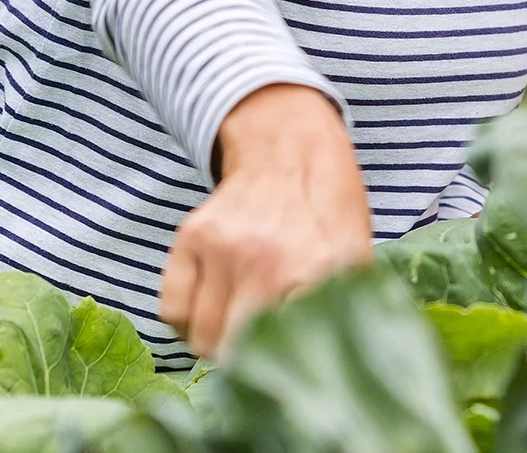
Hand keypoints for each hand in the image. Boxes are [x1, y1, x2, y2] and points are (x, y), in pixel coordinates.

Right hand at [158, 84, 373, 357]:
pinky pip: (171, 309)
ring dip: (215, 345)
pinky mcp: (190, 238)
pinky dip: (185, 322)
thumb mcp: (356, 258)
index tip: (284, 377)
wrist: (290, 149)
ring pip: (199, 338)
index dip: (281, 374)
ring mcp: (221, 249)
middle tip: (257, 357)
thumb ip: (344, 311)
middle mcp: (263, 263)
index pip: (282, 352)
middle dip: (244, 365)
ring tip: (236, 330)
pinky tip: (210, 311)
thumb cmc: (329, 212)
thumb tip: (338, 368)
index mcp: (313, 272)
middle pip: (232, 354)